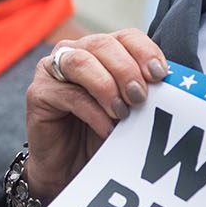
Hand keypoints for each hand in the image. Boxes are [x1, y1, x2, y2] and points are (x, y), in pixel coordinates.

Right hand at [24, 29, 166, 201]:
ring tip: (122, 113)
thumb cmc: (102, 135)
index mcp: (102, 50)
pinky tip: (107, 129)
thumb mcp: (130, 109)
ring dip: (107, 86)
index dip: (145, 51)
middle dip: (127, 70)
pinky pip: (68, 93)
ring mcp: (52, 70)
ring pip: (81, 62)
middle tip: (140, 98)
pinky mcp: (37, 92)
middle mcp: (75, 52)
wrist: (72, 170)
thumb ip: (143, 90)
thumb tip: (168, 81)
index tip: (160, 75)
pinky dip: (93, 111)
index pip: (126, 36)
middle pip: (103, 44)